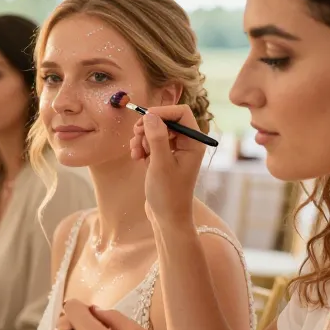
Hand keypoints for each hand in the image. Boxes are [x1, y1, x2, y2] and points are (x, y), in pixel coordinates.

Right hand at [129, 105, 205, 223]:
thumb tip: (150, 115)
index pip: (180, 113)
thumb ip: (157, 138)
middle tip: (136, 136)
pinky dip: (141, 146)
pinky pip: (151, 142)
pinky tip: (136, 158)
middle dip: (148, 127)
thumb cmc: (168, 194)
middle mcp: (187, 143)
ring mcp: (175, 150)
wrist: (167, 218)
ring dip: (142, 138)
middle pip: (166, 120)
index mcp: (194, 143)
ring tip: (135, 153)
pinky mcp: (164, 157)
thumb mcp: (161, 164)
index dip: (162, 112)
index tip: (144, 119)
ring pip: (156, 130)